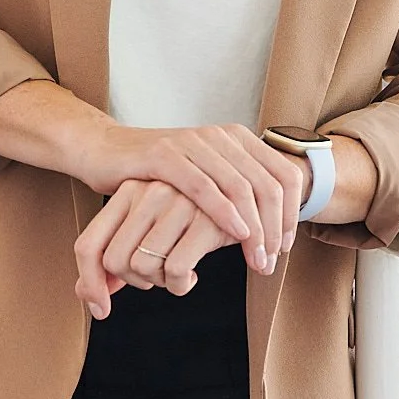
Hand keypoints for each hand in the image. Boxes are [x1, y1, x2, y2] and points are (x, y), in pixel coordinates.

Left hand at [74, 179, 232, 317]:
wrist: (248, 193)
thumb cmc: (192, 215)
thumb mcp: (151, 228)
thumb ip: (117, 256)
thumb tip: (88, 297)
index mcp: (128, 192)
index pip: (88, 246)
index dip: (90, 283)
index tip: (102, 309)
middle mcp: (148, 192)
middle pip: (115, 262)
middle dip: (135, 282)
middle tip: (158, 278)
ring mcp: (178, 203)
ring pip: (142, 267)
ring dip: (161, 283)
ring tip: (179, 272)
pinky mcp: (207, 220)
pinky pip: (175, 271)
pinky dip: (180, 285)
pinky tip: (193, 275)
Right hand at [78, 121, 307, 274]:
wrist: (106, 150)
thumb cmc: (159, 173)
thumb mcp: (206, 176)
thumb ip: (236, 189)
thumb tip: (273, 223)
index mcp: (236, 137)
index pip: (284, 174)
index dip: (292, 213)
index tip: (285, 247)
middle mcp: (219, 136)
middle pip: (268, 185)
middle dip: (275, 229)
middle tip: (272, 261)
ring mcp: (193, 143)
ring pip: (240, 187)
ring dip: (255, 229)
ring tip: (257, 259)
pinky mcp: (165, 155)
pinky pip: (204, 187)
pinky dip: (225, 213)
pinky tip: (236, 235)